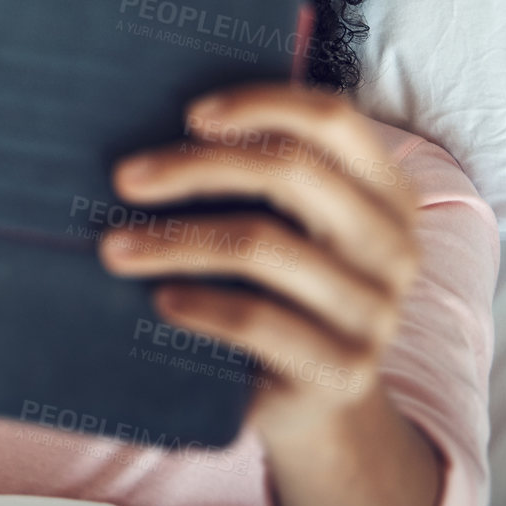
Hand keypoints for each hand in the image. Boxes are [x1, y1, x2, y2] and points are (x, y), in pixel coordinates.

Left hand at [98, 84, 439, 505]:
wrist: (314, 401)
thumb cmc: (280, 289)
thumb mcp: (285, 225)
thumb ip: (256, 175)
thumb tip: (152, 121)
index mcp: (385, 193)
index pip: (333, 120)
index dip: (262, 104)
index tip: (190, 114)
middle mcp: (392, 247)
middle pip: (291, 173)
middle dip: (195, 167)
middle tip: (125, 178)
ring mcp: (375, 311)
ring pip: (262, 245)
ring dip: (173, 241)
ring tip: (113, 247)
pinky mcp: (343, 369)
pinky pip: (258, 320)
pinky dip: (199, 303)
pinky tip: (160, 299)